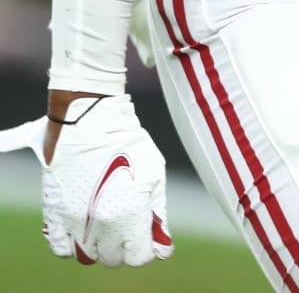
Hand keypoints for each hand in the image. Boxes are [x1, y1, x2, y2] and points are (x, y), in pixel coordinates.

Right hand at [0, 94, 172, 266]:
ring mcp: (74, 223)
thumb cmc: (128, 144)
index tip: (150, 237)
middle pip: (114, 258)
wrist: (89, 123)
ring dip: (101, 247)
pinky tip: (85, 228)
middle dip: (125, 246)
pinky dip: (73, 245)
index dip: (148, 249)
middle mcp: (101, 225)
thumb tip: (161, 243)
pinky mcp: (55, 216)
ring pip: (89, 257)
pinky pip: (62, 249)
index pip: (139, 257)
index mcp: (129, 214)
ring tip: (109, 225)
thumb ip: (157, 210)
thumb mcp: (154, 173)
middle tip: (130, 227)